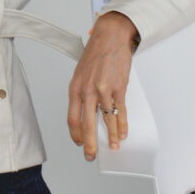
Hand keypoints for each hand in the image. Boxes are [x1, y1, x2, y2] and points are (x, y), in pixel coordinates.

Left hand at [67, 12, 138, 160]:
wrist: (109, 38)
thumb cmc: (95, 55)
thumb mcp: (80, 74)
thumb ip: (81, 93)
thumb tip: (85, 112)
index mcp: (75, 89)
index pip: (72, 118)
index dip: (75, 134)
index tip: (79, 143)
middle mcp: (87, 91)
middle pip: (86, 124)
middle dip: (89, 144)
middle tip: (90, 155)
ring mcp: (103, 90)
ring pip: (105, 121)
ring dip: (110, 137)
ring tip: (113, 148)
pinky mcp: (118, 88)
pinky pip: (120, 111)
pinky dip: (122, 125)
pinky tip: (122, 133)